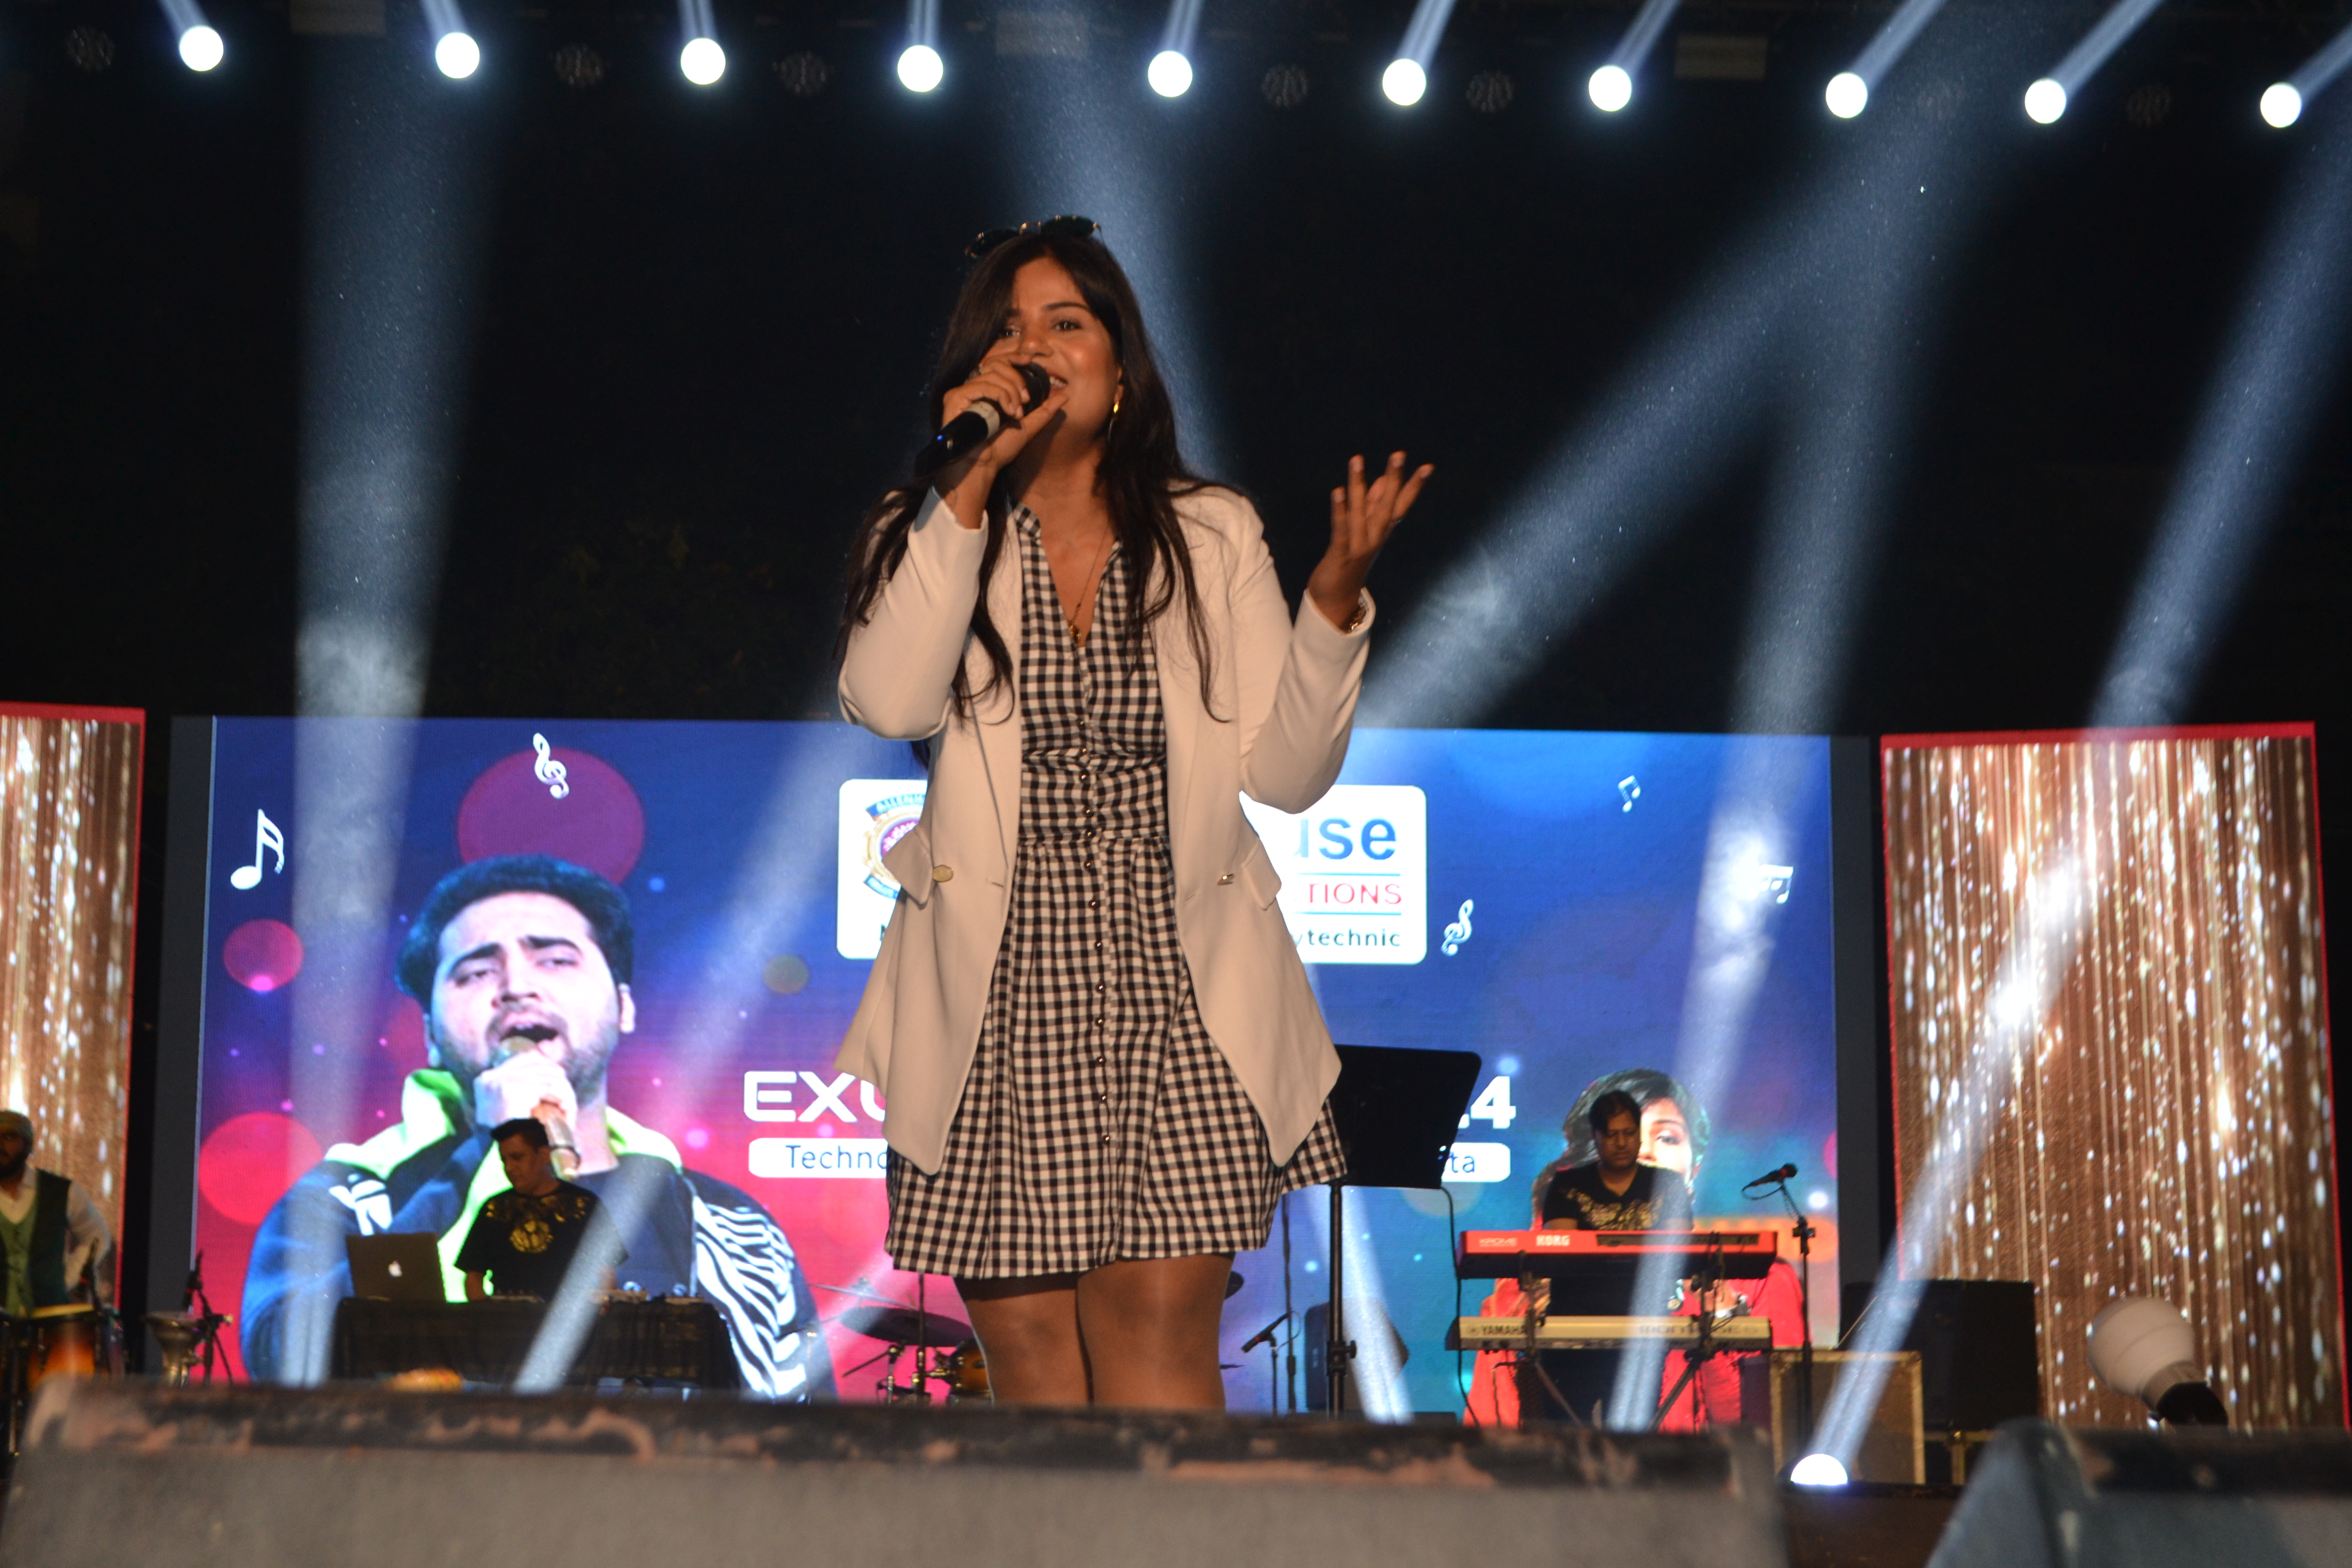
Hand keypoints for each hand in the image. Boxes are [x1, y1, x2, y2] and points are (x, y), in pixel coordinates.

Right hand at [472, 1048, 577, 1138]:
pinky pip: (546, 1088)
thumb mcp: (507, 1102)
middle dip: (554, 1075)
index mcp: (485, 1079)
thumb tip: (544, 1050)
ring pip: (544, 1077)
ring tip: (567, 1100)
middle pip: (535, 1065)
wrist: (508, 1151)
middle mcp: (490, 1078)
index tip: (556, 1071)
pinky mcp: (513, 1092)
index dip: (543, 1061)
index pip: (522, 1058)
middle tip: (565, 1086)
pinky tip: (565, 1106)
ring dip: (561, 1089)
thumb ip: (518, 1081)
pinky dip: (559, 1097)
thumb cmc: (510, 1130)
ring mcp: (500, 1083)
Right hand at [935, 356, 1070, 527]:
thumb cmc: (1000, 450)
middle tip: (1025, 401)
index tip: (1030, 360)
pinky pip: (980, 385)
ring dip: (1010, 392)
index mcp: (987, 391)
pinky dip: (998, 395)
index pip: (999, 362)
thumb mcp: (1028, 427)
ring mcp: (962, 392)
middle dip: (1017, 380)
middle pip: (996, 363)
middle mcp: (973, 388)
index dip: (1014, 357)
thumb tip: (1064, 395)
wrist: (983, 466)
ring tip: (1016, 413)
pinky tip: (1006, 412)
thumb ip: (1045, 411)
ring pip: (992, 374)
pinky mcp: (954, 398)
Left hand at [1307, 451, 1431, 629]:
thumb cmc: (1351, 560)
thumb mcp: (1365, 531)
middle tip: (1398, 455)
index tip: (1428, 467)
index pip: (1402, 505)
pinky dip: (1340, 511)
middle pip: (1387, 505)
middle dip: (1393, 479)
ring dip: (1359, 485)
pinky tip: (1337, 492)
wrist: (1336, 600)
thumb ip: (1373, 505)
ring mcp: (1359, 546)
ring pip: (1361, 512)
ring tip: (1357, 459)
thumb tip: (1381, 479)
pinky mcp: (1340, 554)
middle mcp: (1375, 538)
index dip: (1414, 486)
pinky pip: (1341, 529)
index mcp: (1382, 531)